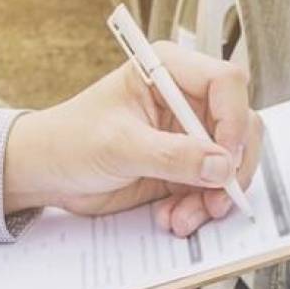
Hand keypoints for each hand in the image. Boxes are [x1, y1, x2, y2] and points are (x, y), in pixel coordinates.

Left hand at [2, 41, 262, 235]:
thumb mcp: (119, 145)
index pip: (226, 83)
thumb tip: (220, 165)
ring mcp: (189, 134)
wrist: (48, 173)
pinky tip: (174, 217)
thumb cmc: (70, 140)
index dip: (233, 119)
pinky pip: (212, 187)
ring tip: (184, 217)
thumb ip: (172, 155)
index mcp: (169, 70)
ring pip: (231, 162)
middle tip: (216, 197)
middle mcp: (186, 99)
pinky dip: (200, 207)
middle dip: (232, 167)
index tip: (223, 158)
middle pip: (241, 124)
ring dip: (214, 195)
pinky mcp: (186, 166)